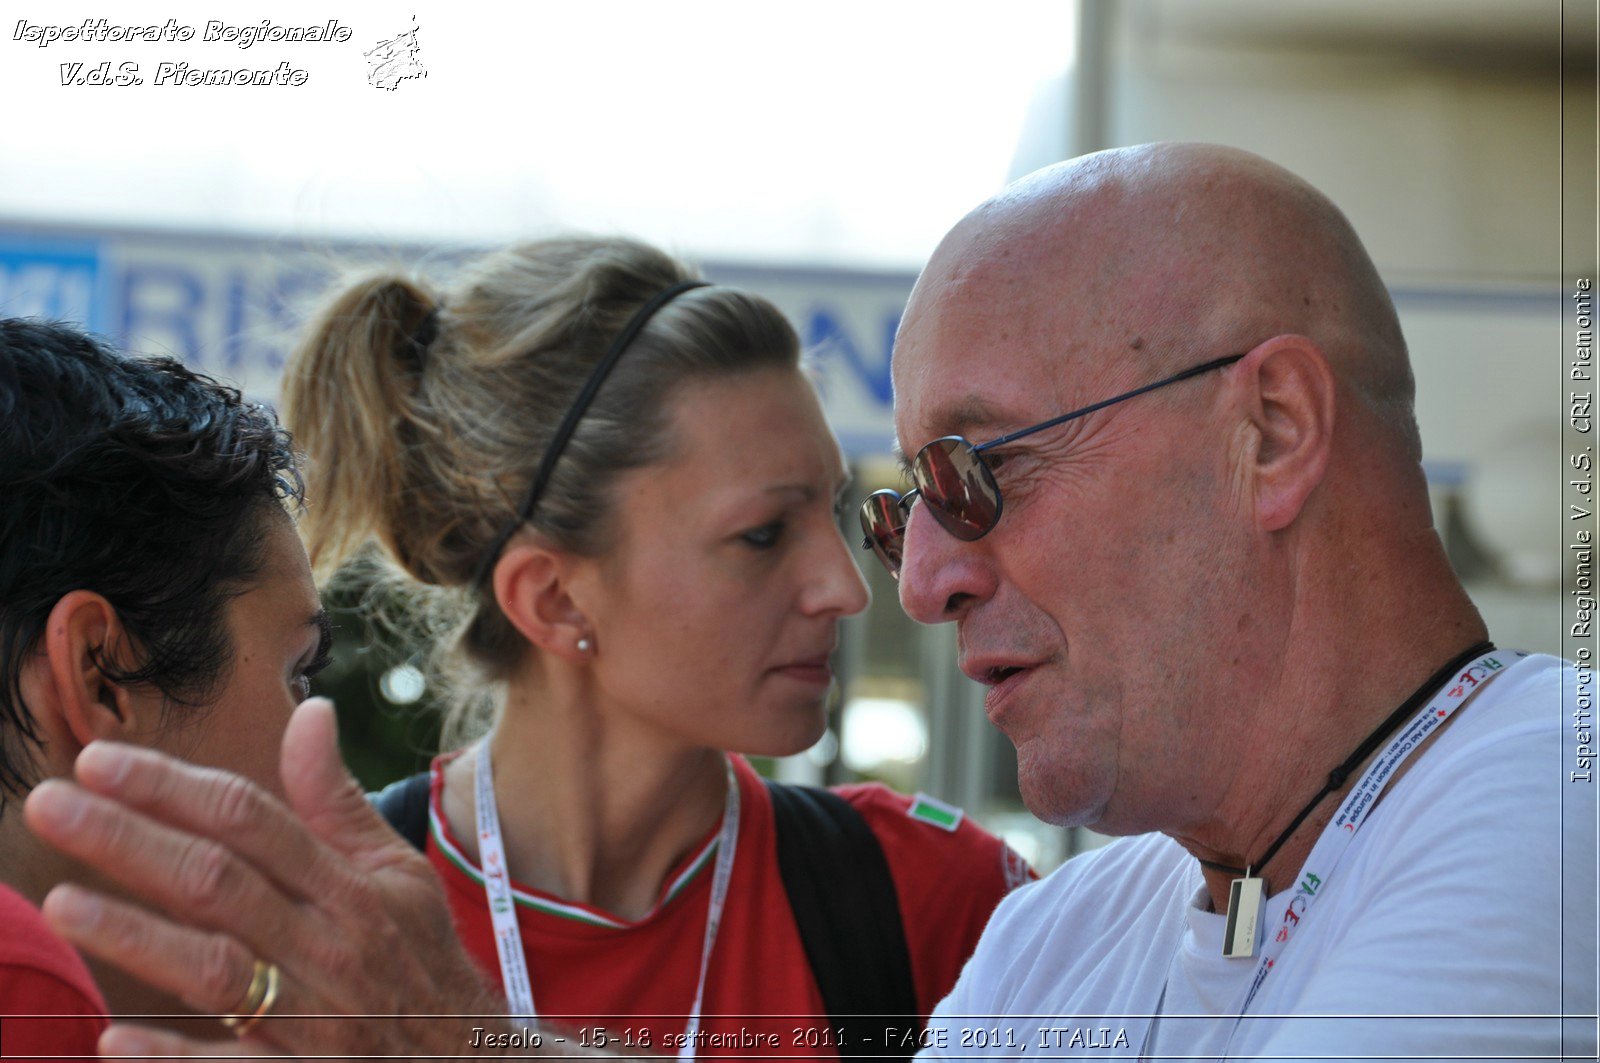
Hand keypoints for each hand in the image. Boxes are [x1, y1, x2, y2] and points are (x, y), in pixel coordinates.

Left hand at [23, 698, 519, 1058]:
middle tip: (52, 803)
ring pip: (215, 968)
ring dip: (138, 935)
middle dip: (131, 840)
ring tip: (64, 902)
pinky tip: (116, 1041)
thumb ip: (337, 800)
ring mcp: (313, 1016)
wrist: (471, 1059)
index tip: (102, 761)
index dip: (174, 787)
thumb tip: (310, 713)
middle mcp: (327, 944)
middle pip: (218, 882)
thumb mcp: (396, 871)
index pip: (252, 821)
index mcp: (349, 886)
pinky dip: (175, 1058)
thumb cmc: (419, 957)